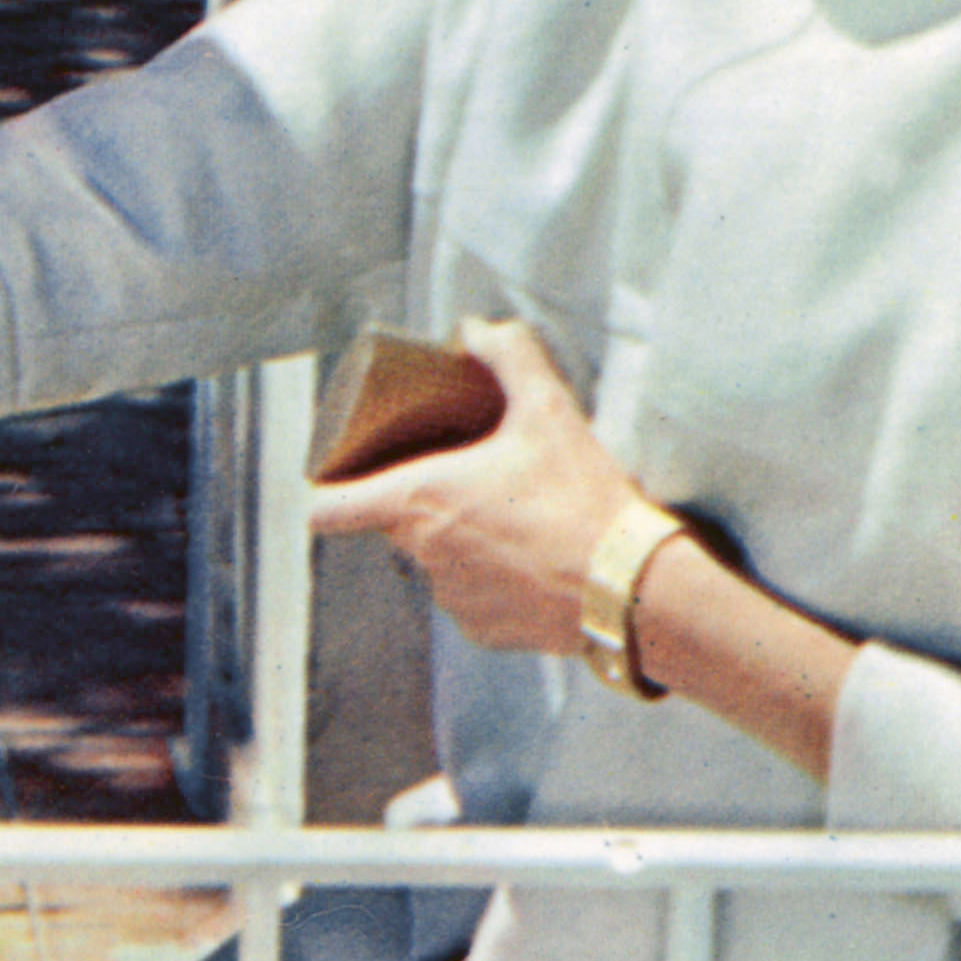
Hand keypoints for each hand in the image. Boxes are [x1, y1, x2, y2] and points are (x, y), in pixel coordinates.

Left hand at [305, 317, 640, 656]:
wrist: (629, 586)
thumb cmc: (580, 498)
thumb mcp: (547, 409)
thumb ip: (508, 355)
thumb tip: (477, 329)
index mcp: (419, 501)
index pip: (332, 507)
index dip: (331, 490)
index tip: (343, 477)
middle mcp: (423, 556)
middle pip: (397, 524)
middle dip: (424, 499)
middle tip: (467, 474)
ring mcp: (453, 599)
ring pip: (438, 560)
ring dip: (461, 539)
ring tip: (512, 516)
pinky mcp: (485, 631)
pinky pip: (472, 598)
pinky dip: (493, 579)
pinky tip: (530, 558)